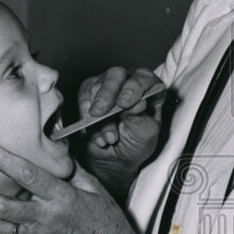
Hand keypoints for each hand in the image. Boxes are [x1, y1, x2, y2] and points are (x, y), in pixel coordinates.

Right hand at [77, 67, 164, 194]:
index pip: (143, 78)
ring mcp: (108, 85)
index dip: (134, 88)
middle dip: (107, 93)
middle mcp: (129, 82)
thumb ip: (140, 118)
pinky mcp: (90, 92)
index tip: (125, 103)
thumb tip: (135, 103)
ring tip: (110, 139)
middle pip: (116, 74)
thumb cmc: (135, 144)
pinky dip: (86, 118)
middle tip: (100, 113)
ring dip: (99, 117)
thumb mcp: (144, 135)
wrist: (115, 159)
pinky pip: (83, 98)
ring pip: (96, 87)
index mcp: (150, 89)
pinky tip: (97, 136)